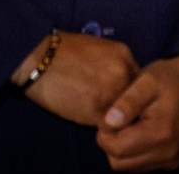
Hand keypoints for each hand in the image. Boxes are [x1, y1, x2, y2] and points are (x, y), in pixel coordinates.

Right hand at [14, 31, 138, 125]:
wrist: (38, 58)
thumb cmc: (64, 52)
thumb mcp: (99, 50)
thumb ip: (114, 66)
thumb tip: (123, 83)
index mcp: (124, 56)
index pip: (140, 83)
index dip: (131, 95)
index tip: (123, 102)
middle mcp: (123, 72)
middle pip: (135, 100)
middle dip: (125, 108)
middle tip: (112, 113)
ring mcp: (111, 90)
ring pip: (123, 115)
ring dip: (114, 119)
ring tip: (97, 115)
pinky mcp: (96, 108)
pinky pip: (108, 125)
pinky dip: (100, 127)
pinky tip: (87, 119)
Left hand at [96, 56, 178, 171]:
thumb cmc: (171, 78)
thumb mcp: (148, 80)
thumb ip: (128, 101)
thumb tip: (108, 122)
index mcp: (161, 132)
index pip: (116, 148)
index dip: (106, 132)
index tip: (112, 113)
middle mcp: (167, 152)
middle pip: (118, 162)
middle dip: (112, 142)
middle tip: (121, 118)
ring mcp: (170, 159)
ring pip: (127, 166)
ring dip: (122, 148)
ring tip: (132, 123)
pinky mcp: (171, 162)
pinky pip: (140, 165)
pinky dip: (133, 152)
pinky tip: (140, 131)